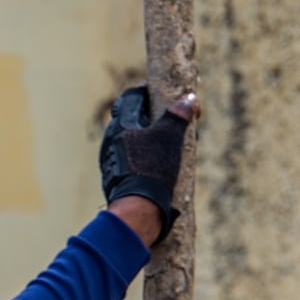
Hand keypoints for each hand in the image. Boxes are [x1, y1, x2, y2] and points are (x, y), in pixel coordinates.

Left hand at [99, 86, 198, 245]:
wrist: (139, 208)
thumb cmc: (153, 167)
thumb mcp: (170, 136)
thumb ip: (178, 115)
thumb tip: (189, 98)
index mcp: (120, 125)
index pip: (132, 98)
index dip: (148, 91)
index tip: (165, 93)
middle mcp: (110, 140)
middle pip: (133, 119)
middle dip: (155, 117)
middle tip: (175, 120)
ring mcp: (111, 160)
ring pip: (133, 140)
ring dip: (152, 138)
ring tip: (174, 143)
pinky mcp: (116, 177)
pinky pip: (132, 159)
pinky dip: (147, 156)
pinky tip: (162, 164)